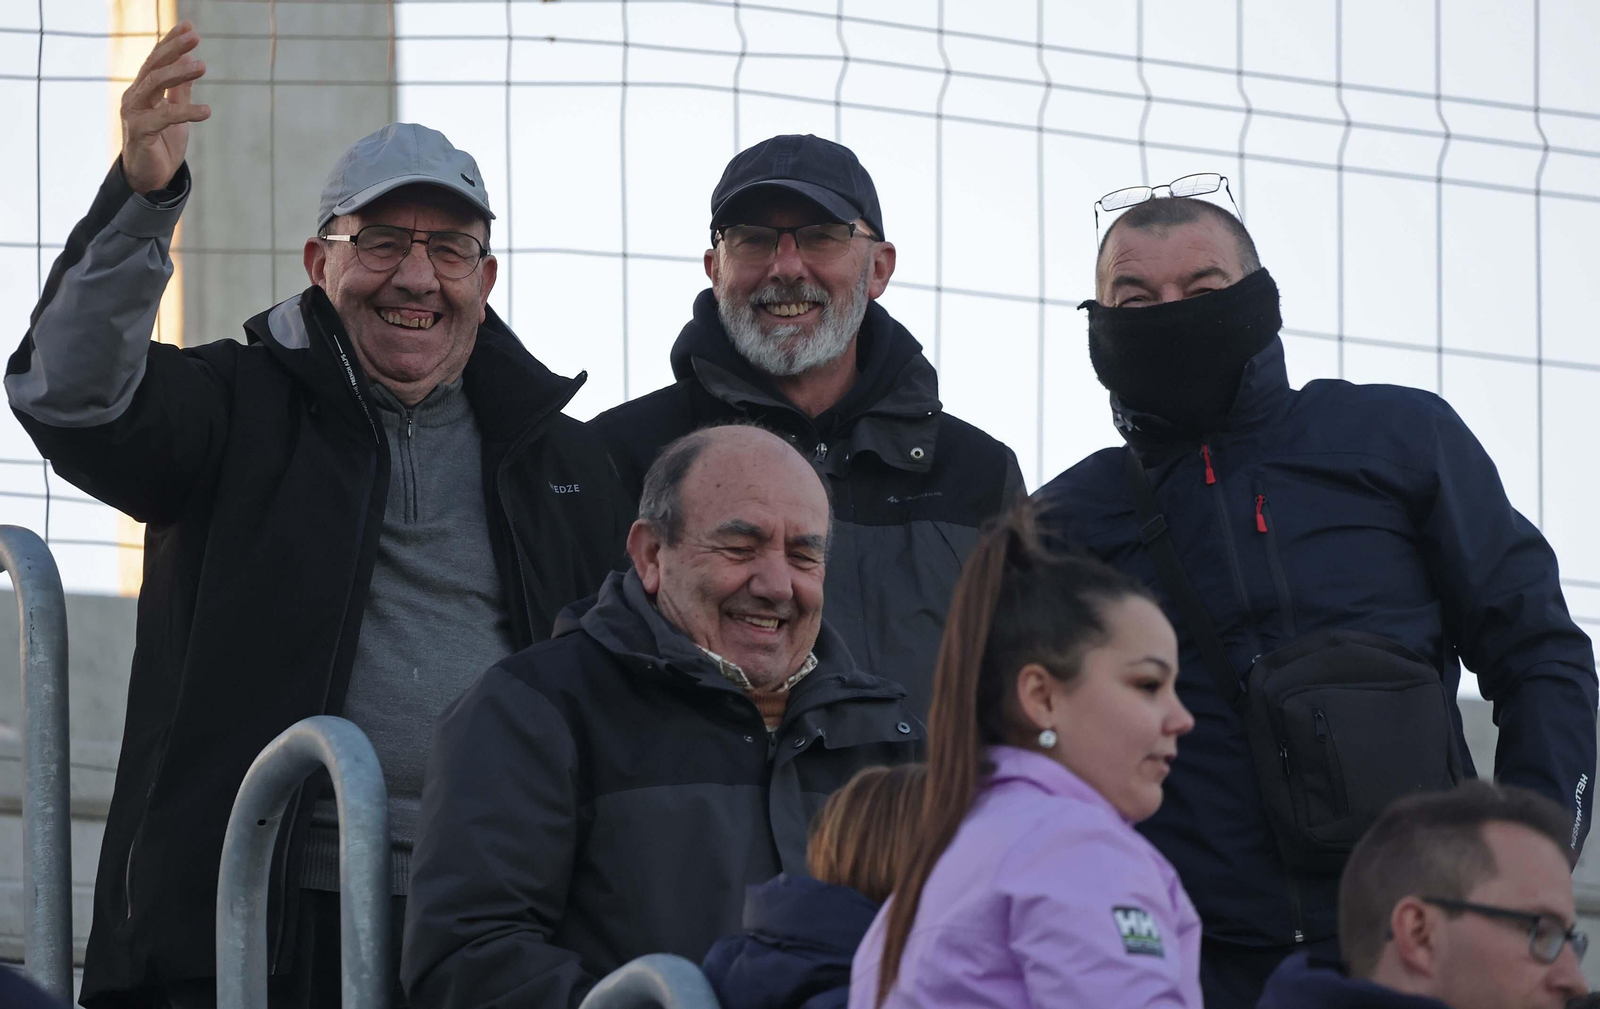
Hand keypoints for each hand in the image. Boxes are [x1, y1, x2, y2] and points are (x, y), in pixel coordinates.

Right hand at [119, 21, 210, 194]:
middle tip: (195, 37)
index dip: (171, 42)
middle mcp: (134, 97)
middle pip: (153, 66)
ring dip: (178, 73)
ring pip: (154, 84)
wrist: (149, 178)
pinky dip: (186, 112)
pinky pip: (164, 117)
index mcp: (143, 90)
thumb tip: (192, 62)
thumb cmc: (161, 144)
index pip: (155, 60)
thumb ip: (181, 90)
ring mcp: (133, 113)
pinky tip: (207, 112)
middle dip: (173, 50)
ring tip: (202, 66)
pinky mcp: (140, 132)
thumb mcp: (176, 112)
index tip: (189, 26)